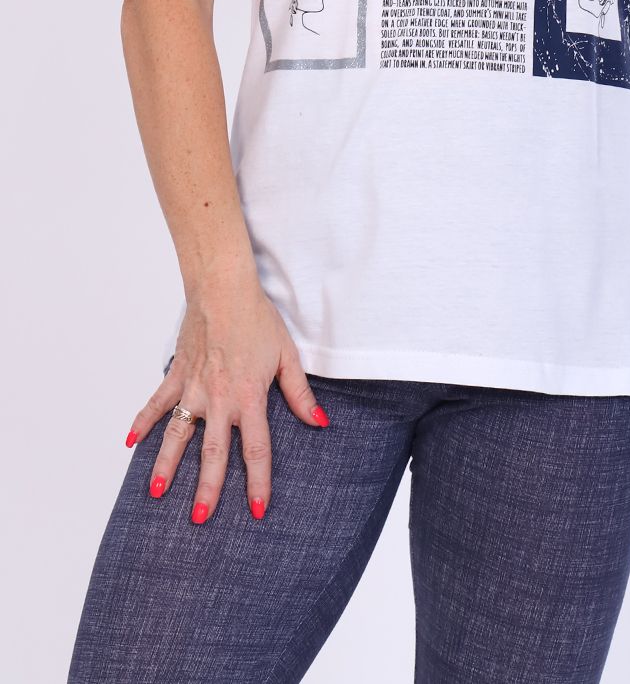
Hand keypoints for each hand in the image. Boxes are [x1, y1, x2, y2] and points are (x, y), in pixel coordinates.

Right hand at [124, 279, 328, 523]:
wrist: (223, 288)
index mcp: (248, 397)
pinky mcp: (176, 374)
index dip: (258, 482)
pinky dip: (142, 421)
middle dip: (207, 489)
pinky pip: (156, 403)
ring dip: (166, 465)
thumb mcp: (287, 355)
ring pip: (177, 435)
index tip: (257, 510)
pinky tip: (131, 442)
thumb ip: (299, 393)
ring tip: (158, 493)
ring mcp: (192, 389)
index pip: (255, 449)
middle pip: (212, 453)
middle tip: (200, 519)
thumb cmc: (258, 319)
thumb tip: (319, 422)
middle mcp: (218, 399)